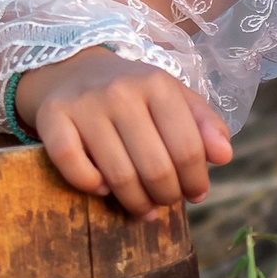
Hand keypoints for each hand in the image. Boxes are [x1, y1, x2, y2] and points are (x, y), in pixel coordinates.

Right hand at [13, 48, 232, 214]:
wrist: (72, 70)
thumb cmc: (134, 94)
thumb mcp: (174, 98)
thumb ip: (205, 125)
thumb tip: (224, 156)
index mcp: (158, 84)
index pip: (188, 149)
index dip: (196, 180)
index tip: (196, 194)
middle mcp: (121, 92)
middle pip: (155, 168)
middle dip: (167, 196)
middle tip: (166, 201)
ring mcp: (84, 105)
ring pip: (117, 176)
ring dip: (135, 202)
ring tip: (143, 207)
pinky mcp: (52, 118)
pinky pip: (74, 168)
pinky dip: (91, 186)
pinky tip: (103, 188)